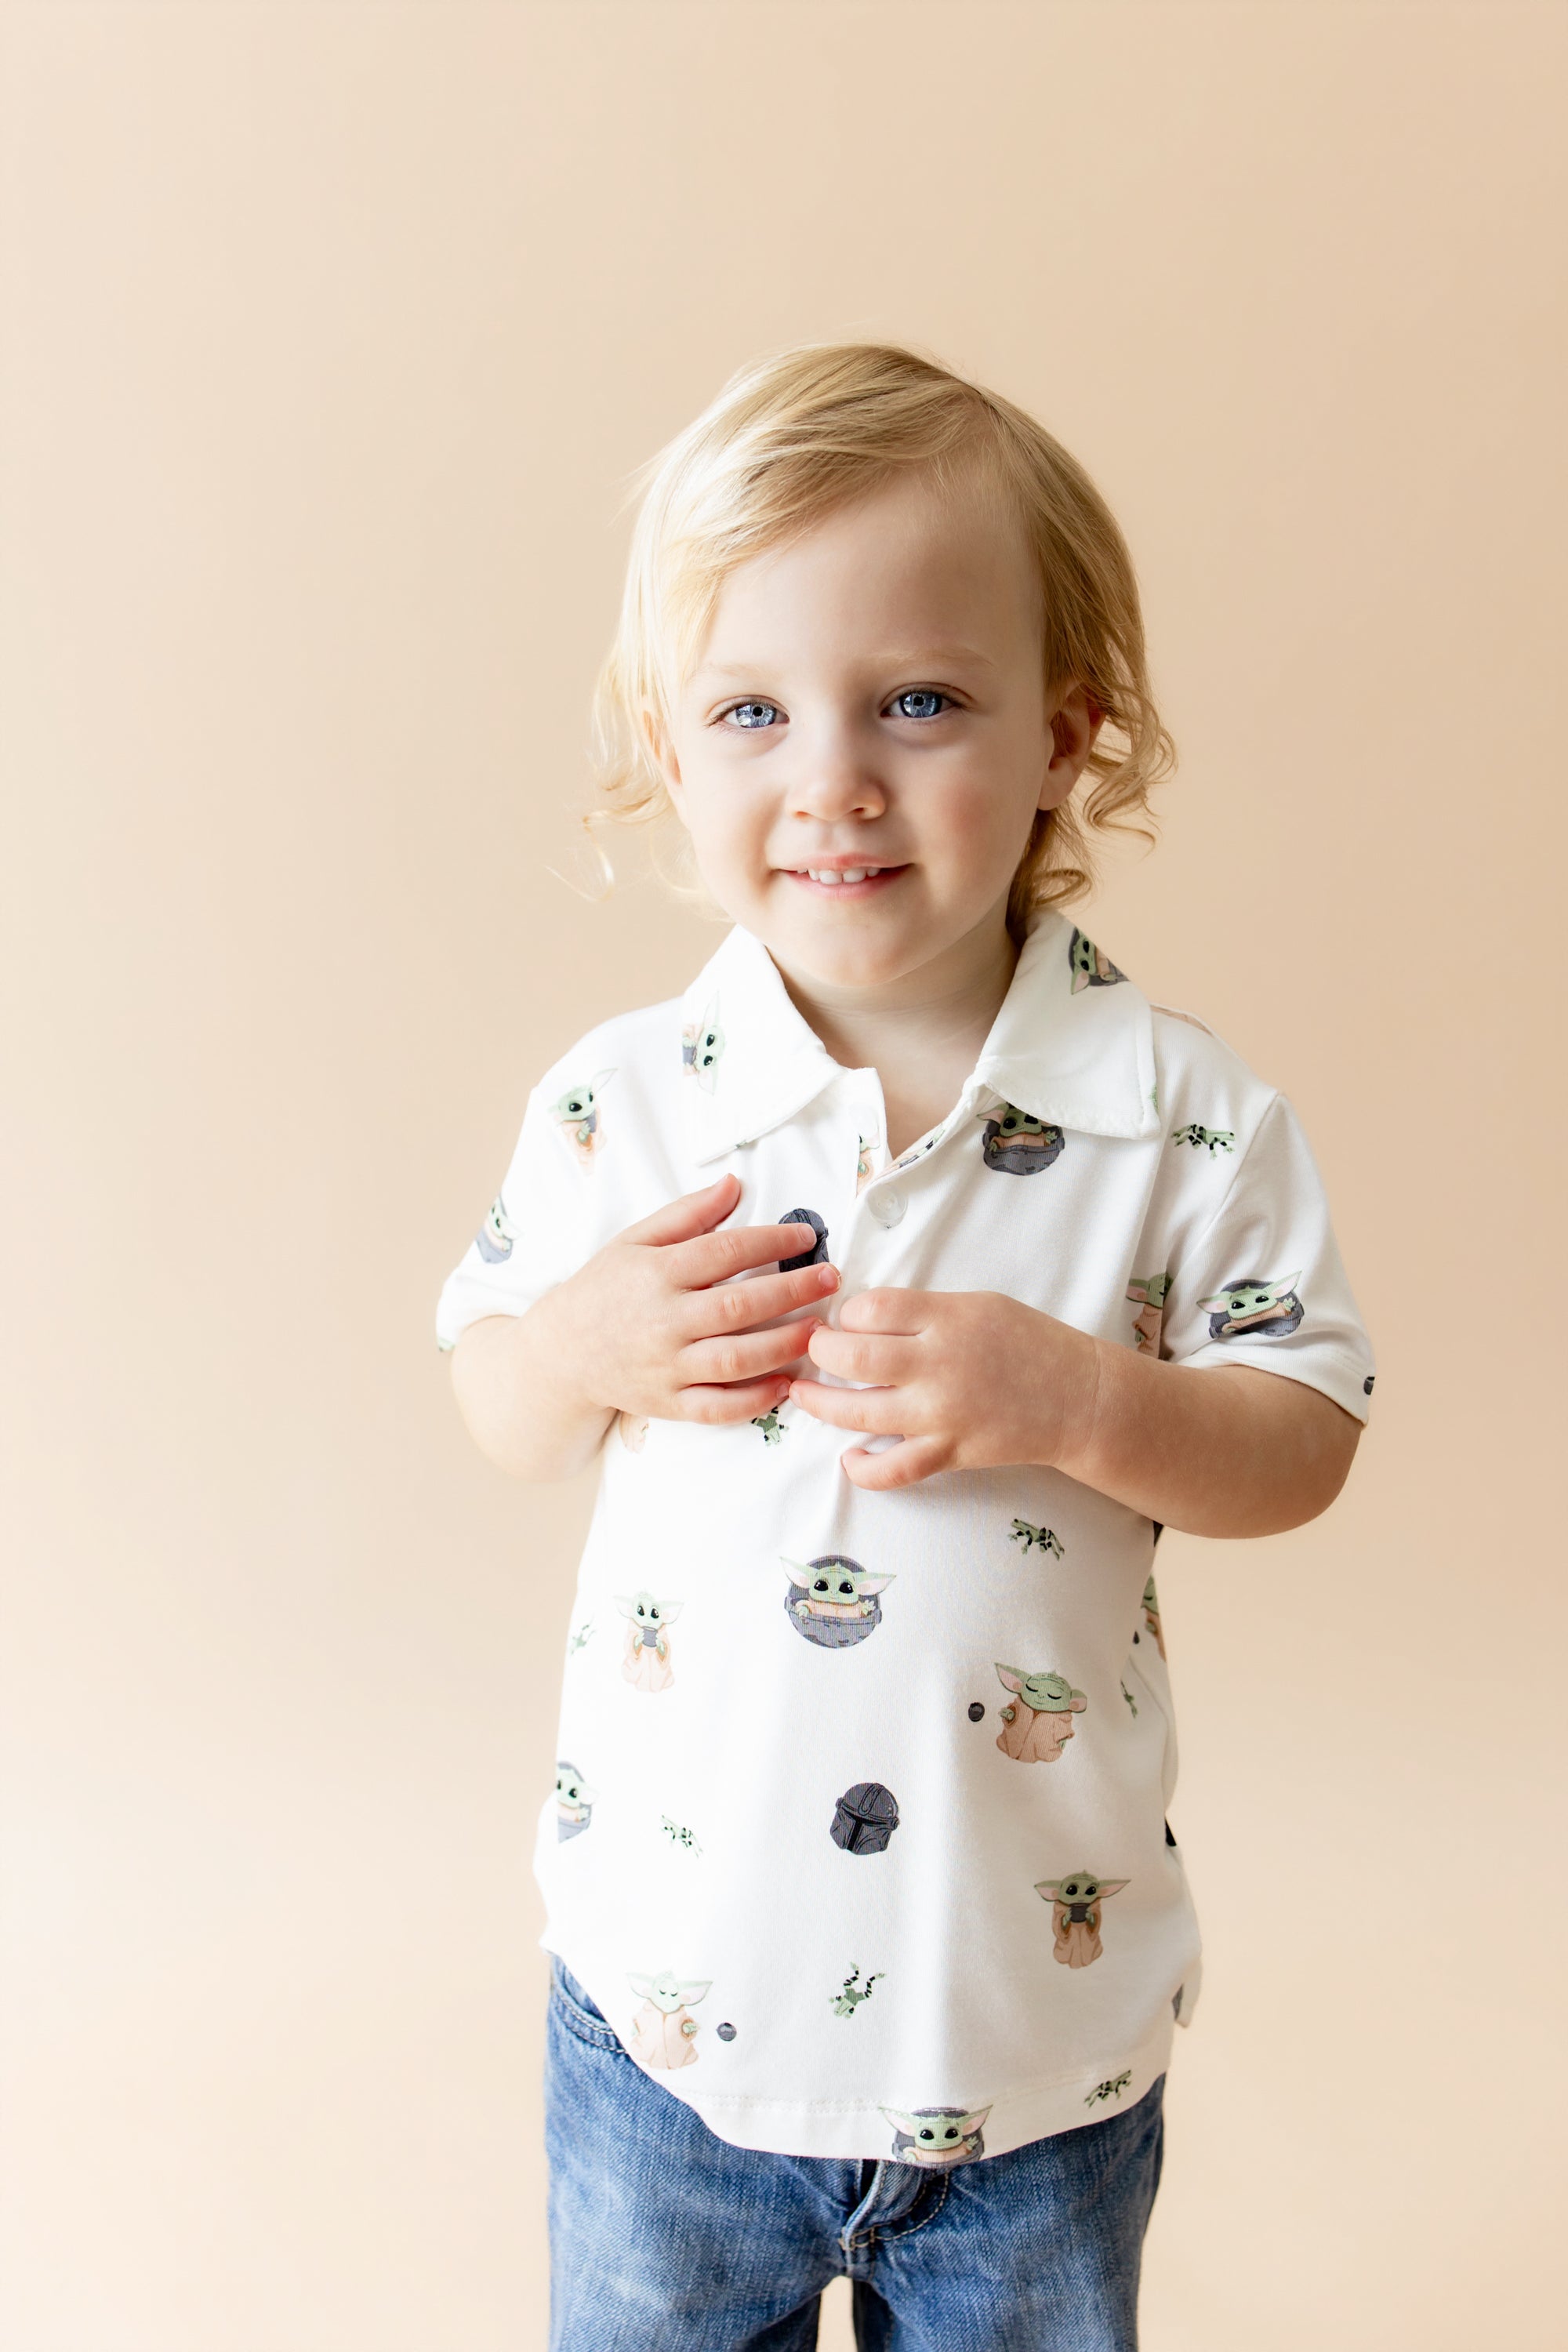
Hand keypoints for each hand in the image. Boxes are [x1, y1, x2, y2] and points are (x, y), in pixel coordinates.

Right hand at [549, 1171, 838, 1425]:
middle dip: (793, 1290)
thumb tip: (735, 1183)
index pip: (724, 1251)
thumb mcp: (636, 1240)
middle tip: (831, 1278)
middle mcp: (663, 1321)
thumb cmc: (606, 1288)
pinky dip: (754, 1400)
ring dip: (784, 1345)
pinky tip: (786, 1385)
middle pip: (739, 1306)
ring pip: (735, 1359)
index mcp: (657, 1273)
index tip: (807, 1235)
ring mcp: (666, 1367)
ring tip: (820, 1330)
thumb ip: (688, 1214)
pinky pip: (717, 1406)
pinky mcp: (668, 1404)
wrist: (560, 1352)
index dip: (772, 1240)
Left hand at [789, 1288, 1097, 1490]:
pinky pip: (893, 1470)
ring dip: (819, 1403)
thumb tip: (865, 1318)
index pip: (869, 1307)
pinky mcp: (950, 1453)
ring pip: (857, 1412)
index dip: (848, 1312)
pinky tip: (850, 1458)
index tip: (849, 1318)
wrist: (1080, 1398)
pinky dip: (864, 1469)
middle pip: (851, 1354)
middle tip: (814, 1348)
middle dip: (819, 1349)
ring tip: (803, 1395)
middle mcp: (938, 1365)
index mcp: (948, 1318)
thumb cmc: (1031, 1343)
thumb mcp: (979, 1305)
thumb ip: (924, 1311)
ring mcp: (941, 1414)